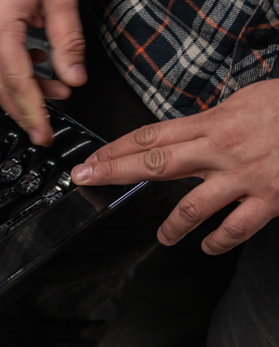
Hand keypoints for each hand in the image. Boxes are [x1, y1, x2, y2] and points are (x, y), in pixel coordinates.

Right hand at [0, 0, 87, 146]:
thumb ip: (68, 42)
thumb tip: (74, 78)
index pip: (17, 83)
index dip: (33, 112)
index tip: (44, 135)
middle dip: (25, 111)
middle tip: (45, 130)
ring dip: (23, 89)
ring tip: (56, 87)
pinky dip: (13, 71)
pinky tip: (37, 64)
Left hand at [71, 79, 278, 254]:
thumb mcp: (248, 100)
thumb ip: (214, 120)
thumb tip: (189, 132)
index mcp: (214, 122)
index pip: (151, 136)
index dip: (115, 148)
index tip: (91, 159)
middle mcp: (222, 149)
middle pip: (155, 163)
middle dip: (114, 172)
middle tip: (86, 180)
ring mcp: (245, 176)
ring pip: (192, 206)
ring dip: (172, 225)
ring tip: (163, 237)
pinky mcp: (270, 198)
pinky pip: (236, 227)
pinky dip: (217, 242)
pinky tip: (207, 247)